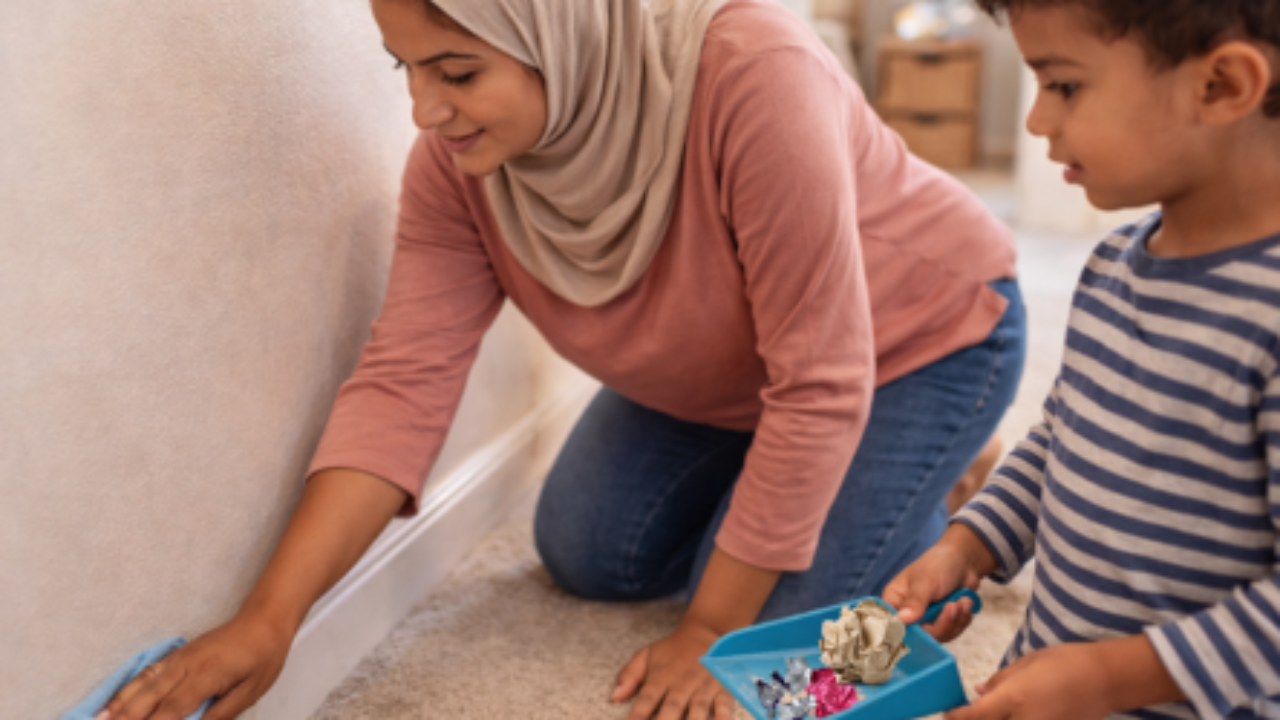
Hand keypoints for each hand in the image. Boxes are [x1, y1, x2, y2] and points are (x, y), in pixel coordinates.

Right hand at [100, 613, 292, 719]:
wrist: (264, 619)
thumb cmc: (263, 656)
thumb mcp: (251, 691)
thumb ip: (220, 714)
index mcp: (206, 676)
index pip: (172, 710)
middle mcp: (185, 666)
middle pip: (149, 699)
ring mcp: (178, 659)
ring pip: (141, 686)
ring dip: (119, 708)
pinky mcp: (176, 656)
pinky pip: (145, 675)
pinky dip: (126, 691)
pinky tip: (112, 705)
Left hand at [611, 620, 734, 719]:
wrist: (707, 631)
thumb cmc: (673, 650)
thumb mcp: (647, 655)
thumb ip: (629, 676)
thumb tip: (613, 698)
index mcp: (661, 677)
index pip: (646, 700)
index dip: (637, 718)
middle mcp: (682, 683)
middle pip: (671, 709)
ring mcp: (704, 686)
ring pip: (698, 711)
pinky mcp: (724, 689)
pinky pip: (725, 707)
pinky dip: (723, 719)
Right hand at [881, 525, 995, 641]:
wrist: (964, 561)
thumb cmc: (938, 564)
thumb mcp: (925, 581)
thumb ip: (914, 601)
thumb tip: (901, 620)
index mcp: (895, 600)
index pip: (892, 623)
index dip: (905, 631)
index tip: (923, 628)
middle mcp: (908, 613)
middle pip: (919, 635)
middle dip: (941, 624)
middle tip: (953, 607)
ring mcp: (926, 619)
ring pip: (938, 635)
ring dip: (955, 620)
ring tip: (962, 601)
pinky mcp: (942, 622)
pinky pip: (951, 632)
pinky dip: (962, 620)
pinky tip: (965, 603)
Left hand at [946, 643, 1112, 719]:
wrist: (1107, 679)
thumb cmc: (1068, 663)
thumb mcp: (1027, 662)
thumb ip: (1000, 680)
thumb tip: (979, 692)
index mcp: (1014, 698)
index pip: (973, 715)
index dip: (955, 717)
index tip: (947, 714)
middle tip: (966, 714)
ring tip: (992, 710)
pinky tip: (1013, 714)